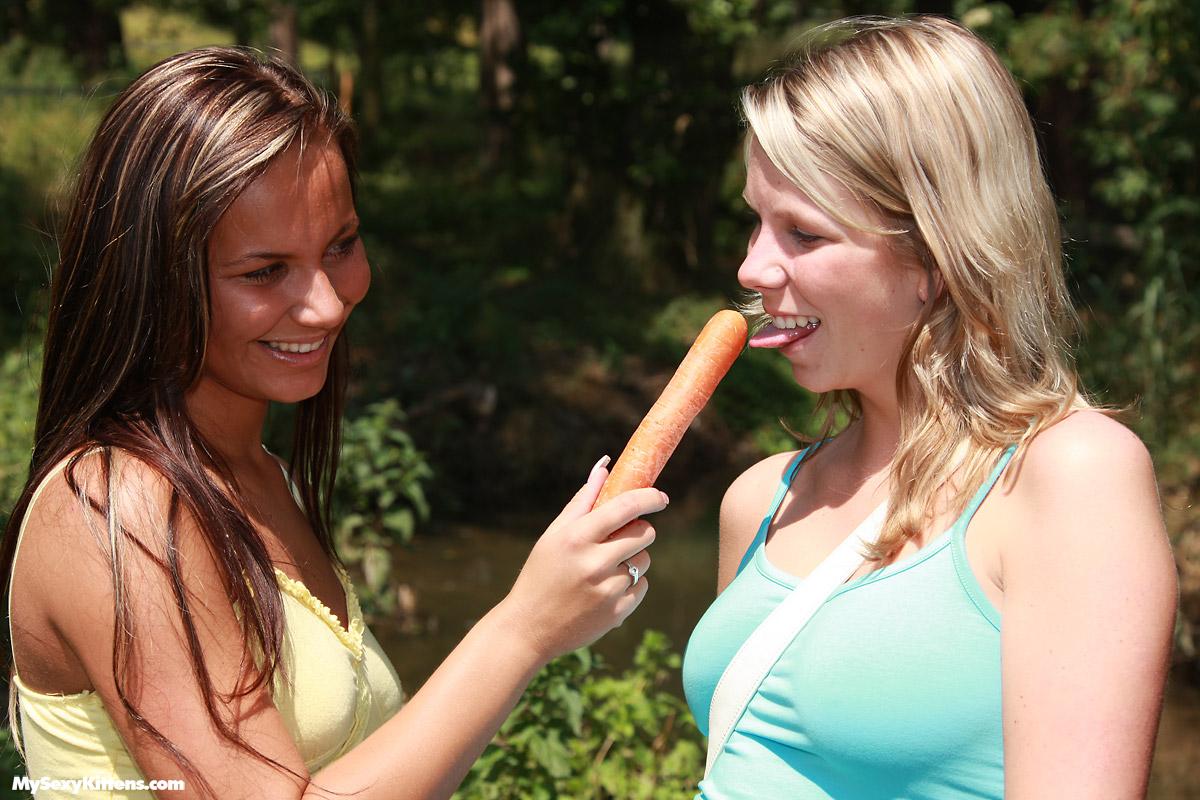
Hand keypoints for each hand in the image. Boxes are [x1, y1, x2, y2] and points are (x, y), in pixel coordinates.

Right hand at [497, 456, 666, 664]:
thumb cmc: (541, 574)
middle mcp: (593, 563)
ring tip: (604, 569)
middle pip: (644, 533)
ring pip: (644, 560)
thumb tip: (605, 466)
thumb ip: (583, 500)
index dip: (649, 497)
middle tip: (622, 536)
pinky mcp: (617, 613)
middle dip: (639, 530)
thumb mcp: (554, 535)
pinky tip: (604, 590)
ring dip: (633, 559)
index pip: (625, 507)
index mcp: (576, 538)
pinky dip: (630, 585)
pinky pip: (642, 586)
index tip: (660, 496)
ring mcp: (607, 590)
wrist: (529, 628)